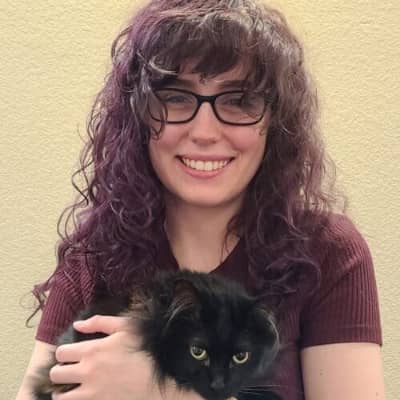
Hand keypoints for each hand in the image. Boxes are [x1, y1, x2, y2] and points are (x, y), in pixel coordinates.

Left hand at [49, 315, 201, 399]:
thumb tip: (77, 324)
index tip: (71, 355)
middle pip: (56, 375)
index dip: (63, 353)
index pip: (61, 353)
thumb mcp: (126, 327)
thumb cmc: (145, 348)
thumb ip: (99, 322)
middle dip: (60, 372)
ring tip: (73, 389)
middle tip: (70, 372)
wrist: (162, 376)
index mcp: (92, 350)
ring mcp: (91, 393)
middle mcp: (87, 372)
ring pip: (61, 397)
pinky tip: (83, 397)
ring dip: (63, 392)